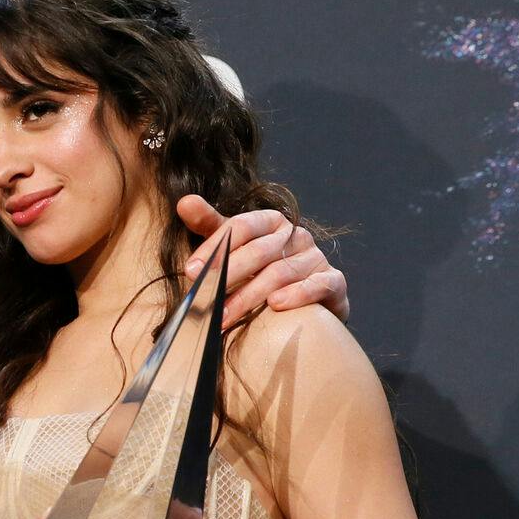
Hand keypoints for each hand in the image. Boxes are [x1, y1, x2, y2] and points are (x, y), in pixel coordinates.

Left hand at [177, 195, 349, 322]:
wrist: (307, 300)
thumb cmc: (262, 270)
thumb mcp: (235, 246)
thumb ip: (211, 225)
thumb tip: (184, 202)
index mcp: (271, 221)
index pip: (240, 226)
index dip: (214, 247)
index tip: (191, 271)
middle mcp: (296, 236)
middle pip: (258, 251)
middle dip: (227, 274)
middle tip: (204, 296)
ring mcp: (316, 258)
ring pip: (280, 273)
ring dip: (249, 296)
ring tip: (225, 316)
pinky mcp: (334, 282)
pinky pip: (318, 285)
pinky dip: (297, 294)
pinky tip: (275, 305)